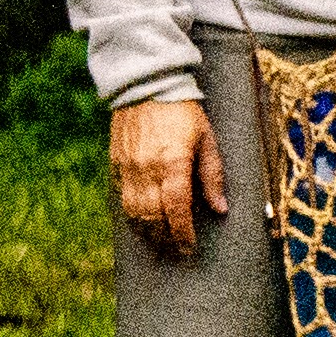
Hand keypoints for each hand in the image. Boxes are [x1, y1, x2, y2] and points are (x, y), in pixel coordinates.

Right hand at [110, 95, 226, 257]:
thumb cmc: (183, 112)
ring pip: (133, 210)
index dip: (183, 232)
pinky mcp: (115, 163)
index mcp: (173, 163)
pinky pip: (121, 197)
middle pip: (152, 215)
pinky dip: (131, 214)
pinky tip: (141, 221)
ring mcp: (127, 167)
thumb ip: (212, 176)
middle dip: (165, 237)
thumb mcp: (207, 141)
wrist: (147, 86)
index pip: (176, 209)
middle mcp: (147, 168)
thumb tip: (220, 209)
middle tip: (176, 250)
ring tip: (159, 241)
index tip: (189, 247)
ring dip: (146, 230)